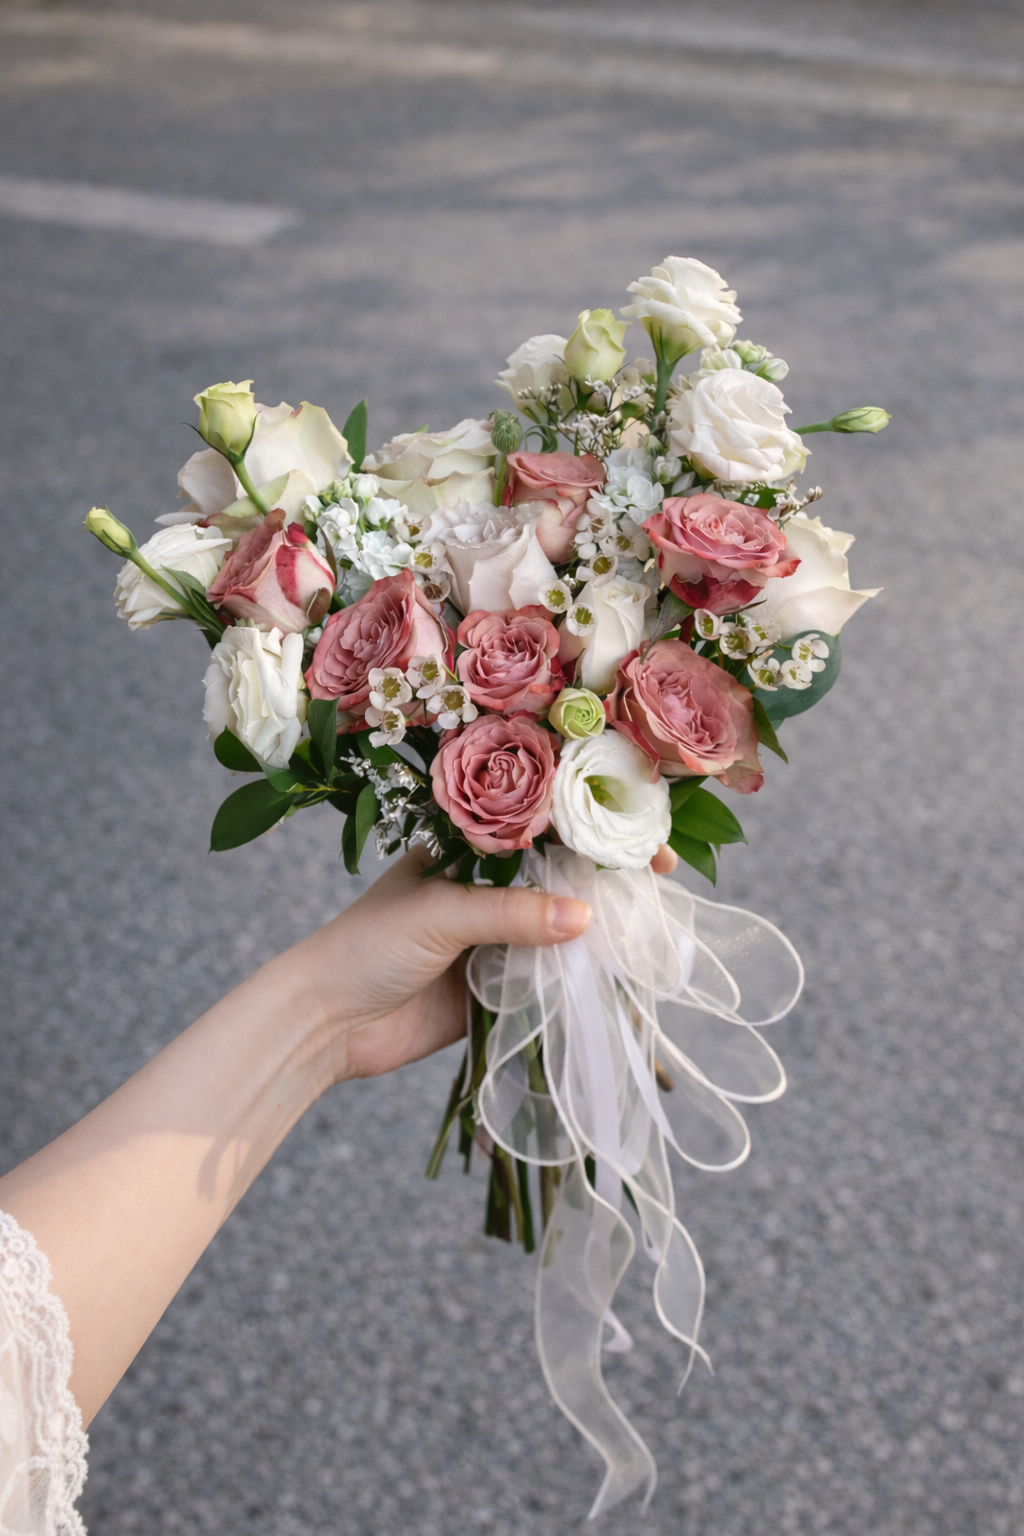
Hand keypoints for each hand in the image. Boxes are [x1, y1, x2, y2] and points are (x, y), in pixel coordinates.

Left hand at [289, 842, 677, 1085]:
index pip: (540, 825)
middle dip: (608, 874)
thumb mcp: (439, 915)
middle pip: (559, 874)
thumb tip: (586, 918)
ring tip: (653, 924)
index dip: (590, 825)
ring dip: (601, 928)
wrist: (323, 1025)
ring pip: (560, 927)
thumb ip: (510, 914)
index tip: (639, 834)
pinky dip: (581, 976)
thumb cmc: (365, 947)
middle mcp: (484, 889)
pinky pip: (549, 979)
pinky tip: (618, 974)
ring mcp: (493, 940)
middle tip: (661, 877)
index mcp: (464, 849)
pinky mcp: (496, 990)